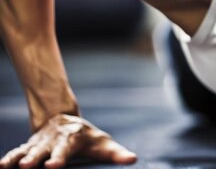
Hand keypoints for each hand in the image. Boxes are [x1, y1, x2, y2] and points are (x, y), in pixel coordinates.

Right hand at [0, 114, 136, 168]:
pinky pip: (16, 152)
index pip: (66, 148)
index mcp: (72, 137)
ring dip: (18, 159)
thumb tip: (134, 159)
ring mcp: (39, 143)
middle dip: (36, 158)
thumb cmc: (89, 139)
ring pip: (27, 150)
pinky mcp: (28, 147)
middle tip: (28, 167)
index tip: (54, 166)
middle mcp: (53, 139)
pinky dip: (9, 158)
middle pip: (44, 149)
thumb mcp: (104, 144)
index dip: (60, 157)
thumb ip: (117, 153)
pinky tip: (1, 166)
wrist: (65, 120)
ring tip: (8, 167)